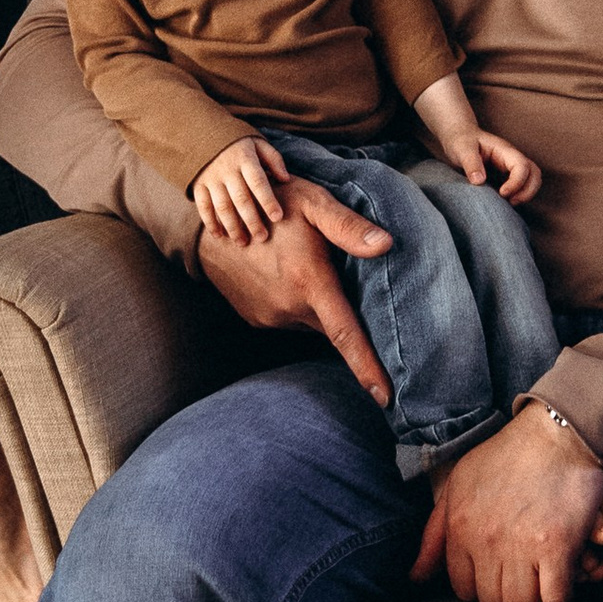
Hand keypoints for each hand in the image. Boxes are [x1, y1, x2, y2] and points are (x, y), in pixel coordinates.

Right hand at [191, 137, 291, 246]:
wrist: (202, 132)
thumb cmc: (238, 142)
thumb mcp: (258, 143)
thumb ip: (274, 159)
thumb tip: (286, 179)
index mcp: (245, 159)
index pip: (258, 182)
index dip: (268, 201)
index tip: (278, 217)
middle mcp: (227, 170)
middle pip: (241, 199)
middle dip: (252, 221)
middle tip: (262, 237)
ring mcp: (211, 178)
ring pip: (222, 206)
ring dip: (232, 227)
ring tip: (243, 242)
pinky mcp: (199, 185)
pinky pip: (203, 206)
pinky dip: (210, 222)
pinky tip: (220, 236)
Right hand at [196, 171, 395, 403]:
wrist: (216, 221)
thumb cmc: (271, 205)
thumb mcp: (312, 203)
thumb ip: (347, 225)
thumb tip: (386, 244)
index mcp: (309, 283)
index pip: (345, 335)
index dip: (367, 367)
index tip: (385, 397)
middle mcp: (289, 307)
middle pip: (333, 325)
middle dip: (347, 315)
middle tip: (348, 282)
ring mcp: (270, 316)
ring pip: (311, 321)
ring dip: (318, 305)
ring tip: (311, 270)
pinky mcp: (257, 318)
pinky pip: (290, 318)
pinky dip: (297, 305)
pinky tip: (290, 276)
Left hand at [413, 404, 602, 601]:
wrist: (556, 434)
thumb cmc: (506, 457)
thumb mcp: (459, 485)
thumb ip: (435, 533)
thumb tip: (415, 577)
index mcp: (460, 527)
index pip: (462, 590)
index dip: (482, 587)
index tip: (498, 575)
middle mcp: (486, 542)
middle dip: (506, 597)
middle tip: (521, 579)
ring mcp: (522, 547)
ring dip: (533, 601)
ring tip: (540, 581)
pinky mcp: (558, 549)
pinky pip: (555, 599)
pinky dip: (560, 597)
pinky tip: (562, 577)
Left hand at [444, 126, 541, 208]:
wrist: (460, 137)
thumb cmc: (461, 142)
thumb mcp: (462, 149)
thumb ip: (471, 163)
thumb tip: (479, 181)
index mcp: (503, 150)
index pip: (521, 165)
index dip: (517, 182)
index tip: (502, 193)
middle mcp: (511, 158)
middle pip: (534, 172)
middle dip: (528, 190)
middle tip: (511, 202)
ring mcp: (511, 167)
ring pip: (532, 179)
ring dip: (527, 194)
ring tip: (510, 204)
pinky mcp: (506, 176)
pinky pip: (522, 185)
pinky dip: (520, 195)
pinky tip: (505, 203)